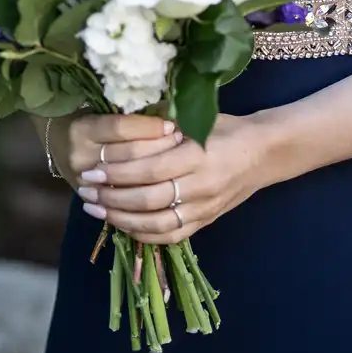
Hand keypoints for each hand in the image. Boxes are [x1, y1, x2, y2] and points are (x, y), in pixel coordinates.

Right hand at [49, 112, 179, 190]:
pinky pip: (125, 201)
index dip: (148, 126)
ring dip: (157, 169)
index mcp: (82, 129)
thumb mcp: (101, 109)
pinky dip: (146, 193)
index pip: (120, 128)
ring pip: (129, 180)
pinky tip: (164, 184)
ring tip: (179, 160)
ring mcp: (85, 183)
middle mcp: (81, 157)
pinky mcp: (93, 200)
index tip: (171, 124)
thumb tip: (169, 111)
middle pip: (128, 154)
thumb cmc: (85, 117)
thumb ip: (129, 114)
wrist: (56, 141)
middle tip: (183, 142)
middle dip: (159, 148)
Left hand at [76, 113, 264, 244]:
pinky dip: (144, 234)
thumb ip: (162, 124)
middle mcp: (203, 185)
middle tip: (86, 191)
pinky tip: (122, 225)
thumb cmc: (226, 128)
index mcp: (199, 155)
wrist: (264, 153)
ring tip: (96, 210)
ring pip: (157, 223)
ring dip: (122, 219)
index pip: (151, 169)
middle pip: (150, 199)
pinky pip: (172, 235)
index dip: (119, 172)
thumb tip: (119, 123)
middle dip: (113, 197)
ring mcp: (206, 207)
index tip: (93, 170)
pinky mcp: (207, 221)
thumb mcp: (197, 117)